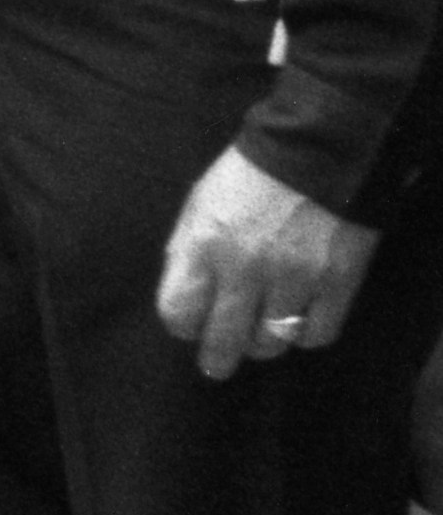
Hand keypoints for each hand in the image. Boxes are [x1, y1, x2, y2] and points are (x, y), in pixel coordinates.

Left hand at [155, 144, 379, 379]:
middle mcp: (245, 269)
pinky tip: (300, 322)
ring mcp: (294, 278)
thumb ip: (187, 250)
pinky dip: (306, 334)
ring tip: (262, 333)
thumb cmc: (248, 176)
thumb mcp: (199, 204)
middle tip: (217, 364)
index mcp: (203, 246)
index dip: (182, 325)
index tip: (190, 324)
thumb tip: (184, 294)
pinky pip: (316, 333)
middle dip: (216, 358)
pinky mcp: (336, 282)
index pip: (178, 312)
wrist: (318, 150)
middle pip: (223, 340)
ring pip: (271, 343)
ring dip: (262, 343)